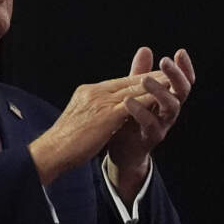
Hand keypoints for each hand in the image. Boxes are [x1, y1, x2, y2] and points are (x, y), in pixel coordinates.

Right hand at [29, 70, 167, 184]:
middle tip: (168, 72)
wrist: (52, 151)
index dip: (136, 78)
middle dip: (149, 76)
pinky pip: (131, 104)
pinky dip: (146, 99)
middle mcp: (95, 92)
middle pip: (127, 81)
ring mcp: (100, 101)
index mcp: (88, 92)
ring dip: (153, 84)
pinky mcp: (106, 115)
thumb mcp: (80, 119)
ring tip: (170, 81)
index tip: (152, 75)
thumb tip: (106, 113)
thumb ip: (94, 112)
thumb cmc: (65, 142)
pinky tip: (160, 99)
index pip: (117, 83)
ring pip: (132, 89)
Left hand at [106, 47, 194, 199]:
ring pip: (171, 107)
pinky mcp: (152, 137)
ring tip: (146, 80)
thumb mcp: (135, 93)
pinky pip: (150, 124)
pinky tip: (129, 101)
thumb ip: (140, 73)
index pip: (183, 80)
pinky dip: (141, 111)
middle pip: (182, 91)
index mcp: (169, 97)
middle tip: (165, 61)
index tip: (180, 52)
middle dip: (176, 75)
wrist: (122, 150)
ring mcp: (163, 124)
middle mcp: (170, 110)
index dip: (185, 67)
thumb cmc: (131, 119)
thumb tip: (145, 49)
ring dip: (160, 92)